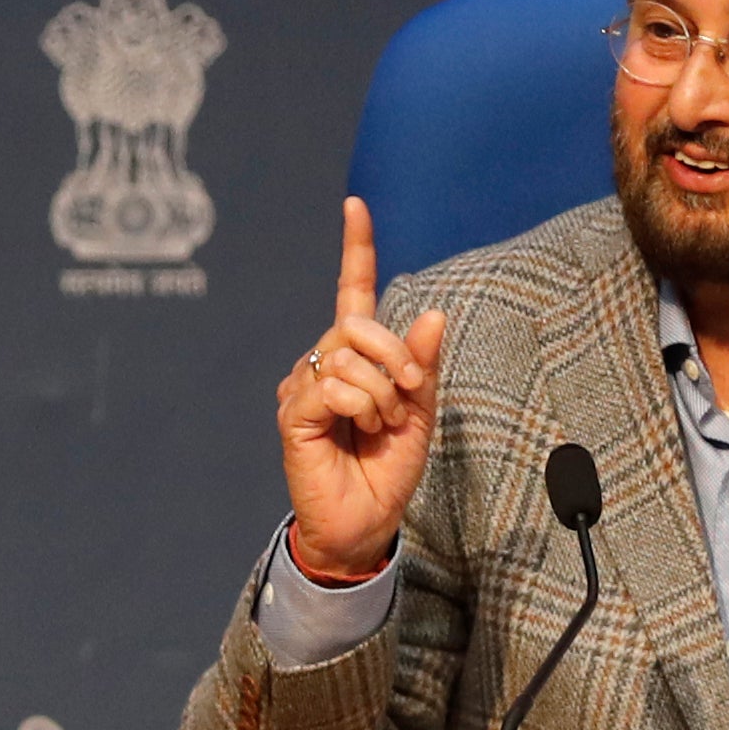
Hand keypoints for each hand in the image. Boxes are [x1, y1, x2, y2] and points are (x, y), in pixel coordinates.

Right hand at [279, 197, 449, 581]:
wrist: (365, 524)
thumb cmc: (388, 471)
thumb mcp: (421, 412)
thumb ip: (422, 365)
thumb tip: (433, 316)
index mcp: (356, 359)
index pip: (353, 293)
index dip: (356, 249)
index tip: (355, 205)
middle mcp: (322, 364)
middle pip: (356, 322)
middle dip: (394, 355)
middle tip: (409, 396)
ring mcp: (304, 387)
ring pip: (348, 355)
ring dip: (383, 391)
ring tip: (383, 424)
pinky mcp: (294, 414)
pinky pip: (334, 386)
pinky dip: (362, 405)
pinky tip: (363, 428)